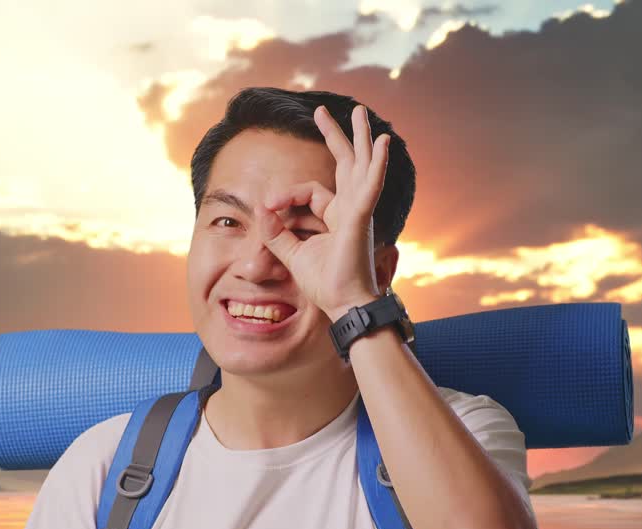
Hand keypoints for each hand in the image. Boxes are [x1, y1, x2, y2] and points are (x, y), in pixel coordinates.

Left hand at [258, 104, 389, 320]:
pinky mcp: (361, 218)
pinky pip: (369, 185)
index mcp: (337, 216)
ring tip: (361, 112)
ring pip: (360, 165)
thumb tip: (260, 210)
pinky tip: (381, 143)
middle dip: (335, 136)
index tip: (267, 207)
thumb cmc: (325, 284)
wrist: (344, 305)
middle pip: (345, 164)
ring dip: (360, 137)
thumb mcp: (292, 254)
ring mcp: (359, 211)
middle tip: (324, 111)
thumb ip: (276, 232)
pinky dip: (377, 163)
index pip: (309, 191)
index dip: (284, 195)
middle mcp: (351, 209)